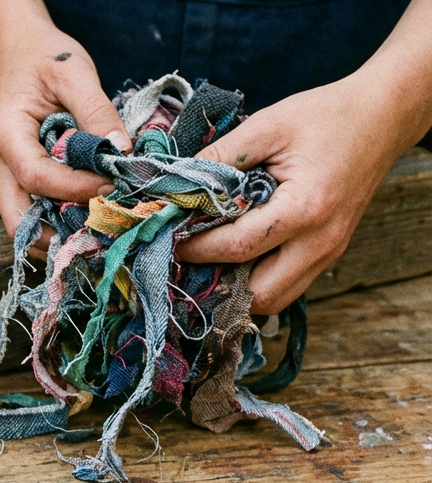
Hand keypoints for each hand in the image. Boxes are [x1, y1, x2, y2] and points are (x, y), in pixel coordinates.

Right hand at [0, 10, 130, 246]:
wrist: (18, 52)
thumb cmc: (44, 57)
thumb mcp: (75, 73)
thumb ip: (97, 111)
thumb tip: (121, 151)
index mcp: (6, 135)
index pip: (35, 177)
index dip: (74, 188)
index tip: (112, 184)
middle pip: (17, 219)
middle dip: (57, 235)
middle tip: (100, 232)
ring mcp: (5, 174)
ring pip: (23, 223)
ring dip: (58, 234)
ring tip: (98, 229)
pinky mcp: (18, 178)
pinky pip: (34, 212)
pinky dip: (58, 222)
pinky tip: (88, 217)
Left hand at [176, 74, 423, 313]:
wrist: (381, 116)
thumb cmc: (327, 116)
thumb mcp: (268, 126)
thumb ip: (220, 158)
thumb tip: (174, 184)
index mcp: (305, 208)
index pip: (239, 247)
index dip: (197, 248)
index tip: (168, 239)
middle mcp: (322, 241)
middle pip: (260, 293)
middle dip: (217, 284)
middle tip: (185, 259)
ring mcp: (330, 251)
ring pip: (276, 298)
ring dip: (238, 290)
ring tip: (208, 261)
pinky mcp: (331, 251)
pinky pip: (289, 284)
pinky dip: (258, 280)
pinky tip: (234, 257)